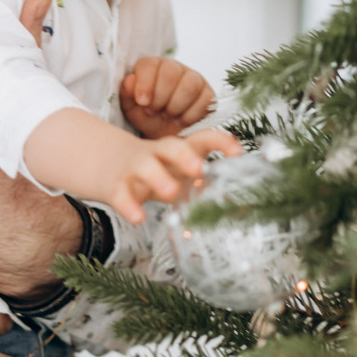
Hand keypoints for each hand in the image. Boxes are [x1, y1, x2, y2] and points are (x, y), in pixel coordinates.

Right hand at [98, 129, 239, 223]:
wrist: (108, 163)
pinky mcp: (117, 186)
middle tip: (199, 169)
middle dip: (185, 156)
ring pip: (146, 167)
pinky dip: (129, 206)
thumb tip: (247, 209)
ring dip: (158, 178)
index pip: (201, 138)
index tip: (237, 152)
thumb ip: (207, 187)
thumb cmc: (157, 171)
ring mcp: (136, 168)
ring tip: (170, 192)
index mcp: (178, 150)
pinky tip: (139, 218)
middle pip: (172, 147)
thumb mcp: (181, 173)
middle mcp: (158, 154)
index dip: (220, 142)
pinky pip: (121, 195)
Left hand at [120, 56, 221, 139]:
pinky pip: (204, 100)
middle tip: (154, 111)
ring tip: (167, 115)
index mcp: (152, 67)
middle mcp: (174, 68)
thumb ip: (127, 94)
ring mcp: (194, 79)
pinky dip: (190, 115)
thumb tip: (130, 80)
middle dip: (160, 97)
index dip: (145, 83)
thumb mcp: (131, 109)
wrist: (167, 136)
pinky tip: (181, 121)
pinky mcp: (208, 94)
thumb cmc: (147, 117)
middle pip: (171, 72)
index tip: (142, 102)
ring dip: (175, 106)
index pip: (149, 64)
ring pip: (189, 85)